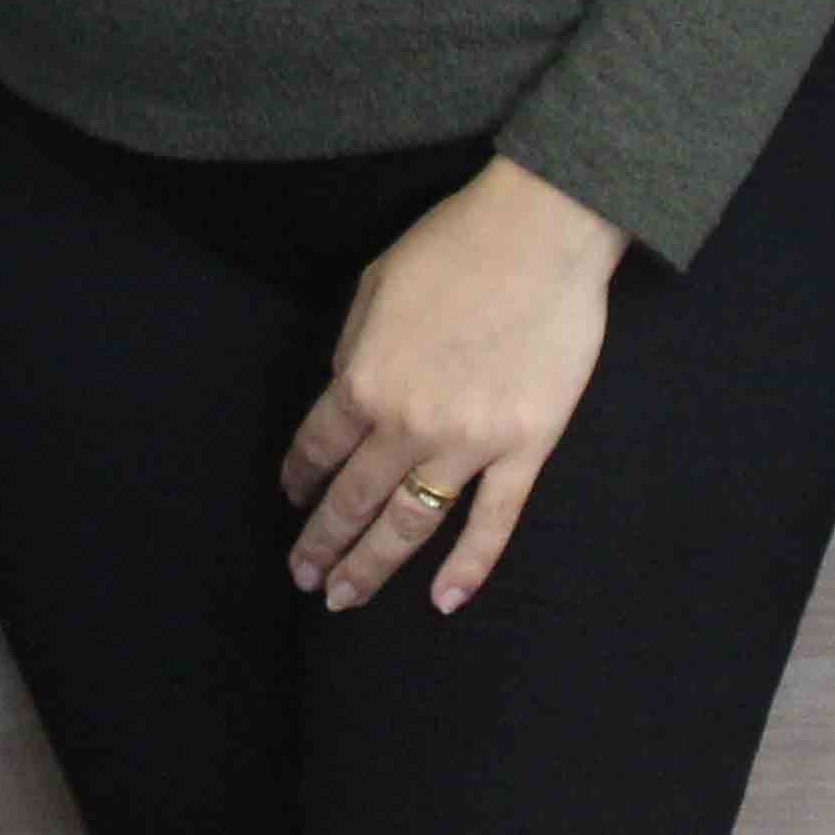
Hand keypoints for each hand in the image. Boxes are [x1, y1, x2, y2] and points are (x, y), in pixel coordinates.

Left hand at [279, 156, 625, 615]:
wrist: (542, 234)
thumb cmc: (455, 244)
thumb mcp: (374, 285)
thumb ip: (353, 348)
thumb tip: (346, 390)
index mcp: (364, 379)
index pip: (319, 446)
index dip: (300, 478)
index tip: (291, 500)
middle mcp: (408, 424)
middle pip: (354, 499)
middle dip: (323, 543)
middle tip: (304, 578)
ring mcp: (469, 444)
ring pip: (411, 523)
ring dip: (372, 566)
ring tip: (344, 598)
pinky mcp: (525, 449)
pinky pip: (493, 522)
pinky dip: (468, 567)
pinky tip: (443, 600)